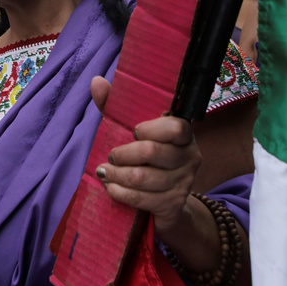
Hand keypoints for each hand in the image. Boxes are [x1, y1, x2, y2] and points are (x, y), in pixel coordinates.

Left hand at [90, 76, 201, 239]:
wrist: (164, 201)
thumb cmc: (145, 158)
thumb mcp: (130, 131)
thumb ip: (115, 107)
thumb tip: (96, 81)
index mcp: (183, 134)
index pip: (175, 127)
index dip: (151, 129)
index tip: (133, 131)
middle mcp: (190, 156)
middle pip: (153, 152)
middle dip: (123, 155)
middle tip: (111, 157)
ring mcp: (184, 182)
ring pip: (144, 177)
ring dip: (117, 176)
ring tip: (104, 173)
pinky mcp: (174, 204)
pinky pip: (144, 199)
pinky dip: (122, 193)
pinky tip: (111, 189)